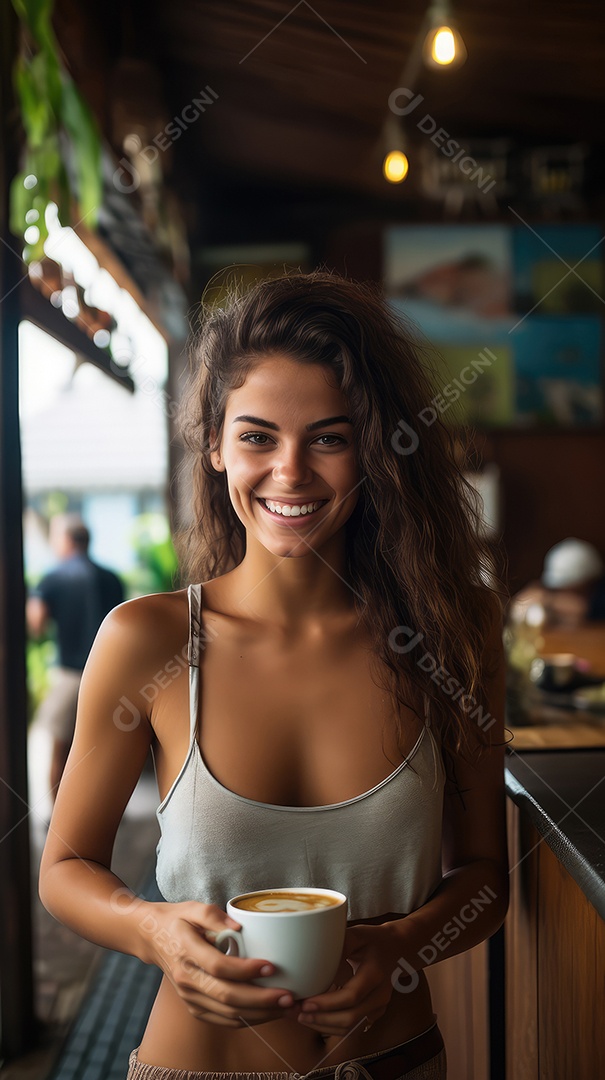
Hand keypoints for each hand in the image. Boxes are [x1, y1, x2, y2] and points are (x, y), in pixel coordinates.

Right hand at [137, 900, 294, 1026]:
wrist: (152, 938)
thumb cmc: (178, 920)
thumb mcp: (193, 907)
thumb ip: (214, 915)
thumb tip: (240, 927)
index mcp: (186, 951)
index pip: (218, 966)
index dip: (246, 970)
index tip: (271, 966)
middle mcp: (186, 979)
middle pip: (226, 997)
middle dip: (261, 1000)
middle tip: (289, 995)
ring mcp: (189, 997)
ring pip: (227, 1014)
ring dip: (260, 1014)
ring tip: (287, 1007)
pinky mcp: (194, 1007)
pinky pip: (223, 1020)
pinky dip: (248, 1020)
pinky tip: (269, 1013)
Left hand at [290, 923, 397, 1036]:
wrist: (397, 949)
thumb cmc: (374, 940)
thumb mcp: (359, 934)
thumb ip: (341, 944)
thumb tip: (317, 954)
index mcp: (376, 973)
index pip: (351, 996)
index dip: (327, 1003)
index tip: (305, 1003)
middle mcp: (380, 995)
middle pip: (350, 1018)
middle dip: (321, 1019)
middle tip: (296, 1013)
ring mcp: (379, 1007)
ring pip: (350, 1027)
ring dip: (323, 1026)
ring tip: (300, 1017)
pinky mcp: (374, 1014)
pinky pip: (352, 1027)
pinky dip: (331, 1026)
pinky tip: (314, 1018)